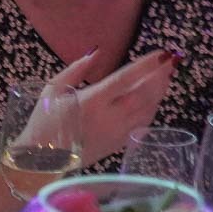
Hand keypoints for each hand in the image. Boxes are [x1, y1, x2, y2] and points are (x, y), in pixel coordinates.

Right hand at [51, 48, 178, 162]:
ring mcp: (116, 133)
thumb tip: (96, 52)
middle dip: (159, 77)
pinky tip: (154, 100)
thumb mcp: (52, 89)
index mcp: (91, 101)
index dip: (145, 65)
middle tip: (170, 62)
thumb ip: (75, 69)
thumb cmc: (44, 121)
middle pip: (143, 95)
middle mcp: (108, 117)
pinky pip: (142, 125)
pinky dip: (151, 111)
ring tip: (166, 77)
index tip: (160, 53)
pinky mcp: (118, 145)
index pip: (125, 79)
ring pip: (147, 111)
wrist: (42, 160)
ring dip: (159, 93)